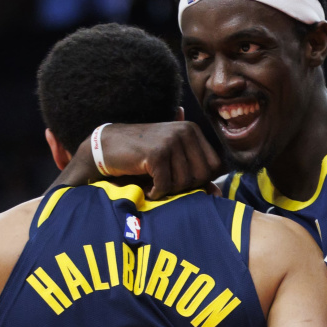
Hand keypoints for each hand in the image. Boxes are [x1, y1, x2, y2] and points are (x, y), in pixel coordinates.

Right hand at [52, 122, 223, 198]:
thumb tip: (219, 195)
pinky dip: (155, 192)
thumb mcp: (173, 163)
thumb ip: (196, 176)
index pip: (215, 167)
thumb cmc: (142, 157)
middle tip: (164, 182)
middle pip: (202, 176)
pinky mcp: (156, 153)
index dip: (199, 180)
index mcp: (193, 131)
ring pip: (184, 182)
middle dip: (184, 187)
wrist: (107, 147)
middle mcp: (186, 131)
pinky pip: (166, 185)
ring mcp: (171, 140)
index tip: (178, 179)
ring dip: (167, 190)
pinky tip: (146, 186)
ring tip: (153, 181)